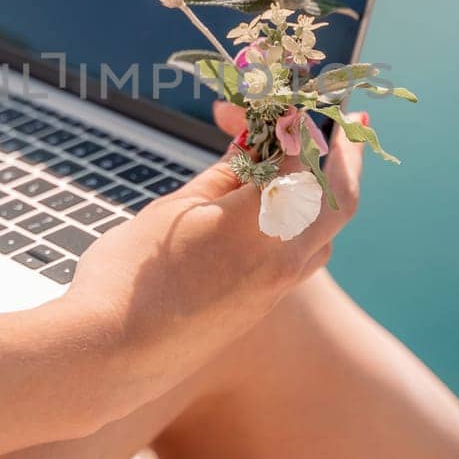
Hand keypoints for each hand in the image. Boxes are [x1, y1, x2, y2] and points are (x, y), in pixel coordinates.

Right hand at [65, 103, 364, 402]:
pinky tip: (273, 203)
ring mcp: (278, 289)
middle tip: (350, 122)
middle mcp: (286, 258)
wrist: (108, 358)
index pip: (303, 152)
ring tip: (302, 157)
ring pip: (327, 229)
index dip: (285, 117)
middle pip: (341, 196)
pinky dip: (304, 219)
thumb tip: (253, 149)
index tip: (263, 100)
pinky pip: (305, 255)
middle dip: (346, 155)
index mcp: (264, 223)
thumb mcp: (175, 209)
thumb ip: (224, 176)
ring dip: (325, 188)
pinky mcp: (263, 308)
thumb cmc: (131, 276)